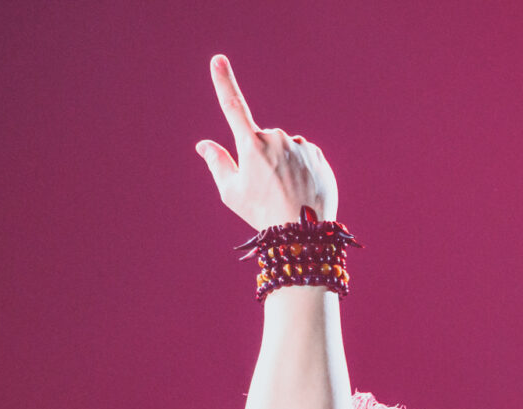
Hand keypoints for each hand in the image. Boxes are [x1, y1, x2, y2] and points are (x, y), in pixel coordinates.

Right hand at [194, 54, 337, 228]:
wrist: (304, 233)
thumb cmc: (262, 214)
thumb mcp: (231, 192)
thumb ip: (217, 163)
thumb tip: (204, 145)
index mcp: (251, 144)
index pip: (233, 106)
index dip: (224, 82)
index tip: (218, 59)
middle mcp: (277, 138)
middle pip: (262, 141)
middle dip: (260, 157)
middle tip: (265, 187)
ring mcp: (300, 146)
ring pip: (284, 150)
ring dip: (282, 164)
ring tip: (285, 192)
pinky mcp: (318, 156)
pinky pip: (303, 157)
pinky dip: (299, 170)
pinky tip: (300, 191)